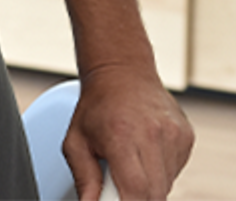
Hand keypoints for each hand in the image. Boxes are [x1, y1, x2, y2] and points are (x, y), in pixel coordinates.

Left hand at [63, 62, 193, 199]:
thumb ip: (84, 178)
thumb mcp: (75, 142)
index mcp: (122, 136)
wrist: (122, 74)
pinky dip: (159, 173)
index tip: (114, 200)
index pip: (137, 190)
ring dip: (148, 186)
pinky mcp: (187, 137)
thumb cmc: (95, 108)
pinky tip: (144, 155)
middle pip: (154, 194)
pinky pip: (175, 171)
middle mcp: (153, 135)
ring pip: (166, 185)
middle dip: (136, 198)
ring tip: (129, 164)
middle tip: (117, 186)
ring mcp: (174, 136)